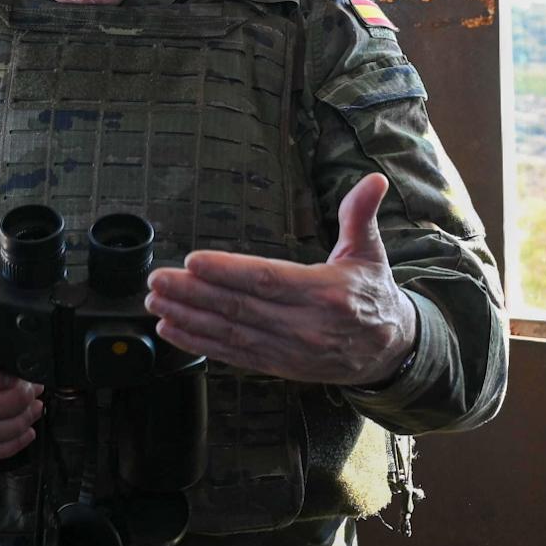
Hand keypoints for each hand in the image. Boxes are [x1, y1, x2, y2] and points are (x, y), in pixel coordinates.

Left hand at [146, 173, 419, 387]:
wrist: (388, 352)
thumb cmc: (373, 294)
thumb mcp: (371, 252)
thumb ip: (361, 214)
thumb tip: (374, 180)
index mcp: (326, 293)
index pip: (269, 279)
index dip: (228, 271)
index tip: (193, 261)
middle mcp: (306, 326)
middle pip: (241, 308)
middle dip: (194, 294)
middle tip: (158, 279)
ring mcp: (290, 351)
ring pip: (231, 334)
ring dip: (189, 318)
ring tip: (156, 302)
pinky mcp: (279, 366)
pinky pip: (233, 356)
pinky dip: (200, 343)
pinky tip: (172, 329)